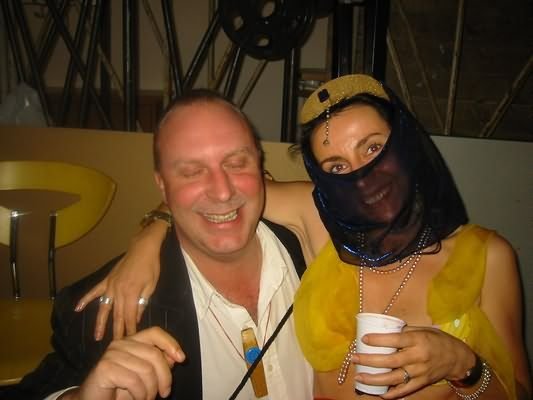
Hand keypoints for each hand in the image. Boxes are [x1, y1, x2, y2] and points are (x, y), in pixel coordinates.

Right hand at [63, 327, 184, 399]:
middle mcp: (121, 344)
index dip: (171, 343)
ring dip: (150, 390)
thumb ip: (157, 364)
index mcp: (132, 341)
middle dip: (164, 377)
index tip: (182, 359)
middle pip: (154, 354)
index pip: (155, 332)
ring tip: (146, 398)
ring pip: (146, 369)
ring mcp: (111, 354)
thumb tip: (174, 356)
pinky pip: (133, 380)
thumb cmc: (119, 389)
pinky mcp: (105, 368)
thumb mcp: (144, 376)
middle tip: (164, 393)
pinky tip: (136, 398)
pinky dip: (139, 394)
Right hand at [75, 221, 164, 339]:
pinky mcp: (107, 280)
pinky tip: (77, 308)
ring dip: (100, 323)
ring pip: (104, 308)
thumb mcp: (151, 285)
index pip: (130, 317)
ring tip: (97, 337)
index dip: (130, 330)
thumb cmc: (151, 266)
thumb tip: (135, 318)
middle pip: (116, 316)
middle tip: (116, 346)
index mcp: (130, 294)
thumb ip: (142, 302)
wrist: (142, 248)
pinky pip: (94, 291)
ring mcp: (110, 286)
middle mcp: (117, 292)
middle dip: (116, 331)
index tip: (130, 342)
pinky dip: (85, 299)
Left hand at [352, 326, 474, 398]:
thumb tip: (383, 329)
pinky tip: (378, 394)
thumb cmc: (437, 340)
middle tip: (354, 358)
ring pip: (394, 378)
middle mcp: (418, 357)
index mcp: (417, 340)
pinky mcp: (422, 382)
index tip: (363, 339)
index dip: (378, 340)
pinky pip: (405, 390)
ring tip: (359, 377)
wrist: (457, 358)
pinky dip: (391, 394)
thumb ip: (404, 331)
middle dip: (370, 360)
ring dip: (374, 379)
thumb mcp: (423, 330)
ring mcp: (420, 372)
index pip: (395, 339)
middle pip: (390, 361)